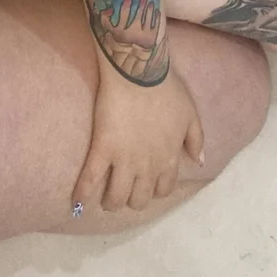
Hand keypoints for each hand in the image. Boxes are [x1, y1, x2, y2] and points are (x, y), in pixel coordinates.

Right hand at [73, 59, 203, 214]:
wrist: (138, 72)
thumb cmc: (166, 89)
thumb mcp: (191, 114)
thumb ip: (196, 140)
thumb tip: (199, 163)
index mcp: (168, 158)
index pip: (163, 189)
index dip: (154, 190)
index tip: (146, 185)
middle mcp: (147, 166)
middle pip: (139, 198)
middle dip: (132, 199)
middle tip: (124, 192)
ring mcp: (124, 159)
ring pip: (117, 196)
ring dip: (111, 202)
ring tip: (105, 200)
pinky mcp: (103, 149)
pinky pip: (91, 178)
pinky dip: (83, 194)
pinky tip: (77, 204)